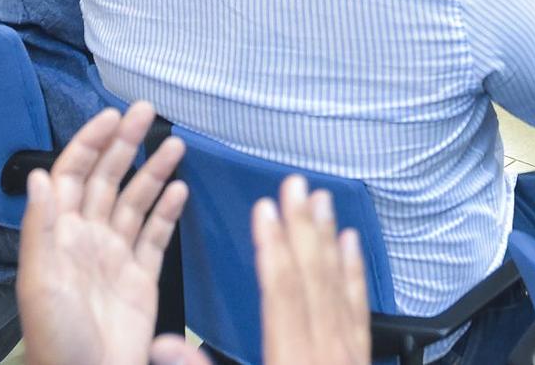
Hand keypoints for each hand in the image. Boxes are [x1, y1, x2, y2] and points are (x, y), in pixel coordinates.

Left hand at [16, 103, 190, 364]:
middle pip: (107, 179)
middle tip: (147, 112)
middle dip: (126, 144)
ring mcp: (115, 258)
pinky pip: (156, 236)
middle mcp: (87, 240)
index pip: (73, 174)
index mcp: (59, 236)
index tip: (112, 116)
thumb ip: (41, 227)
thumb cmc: (55, 340)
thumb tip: (38, 176)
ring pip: (135, 202)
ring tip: (175, 144)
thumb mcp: (39, 282)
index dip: (90, 143)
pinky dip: (168, 212)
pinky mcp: (141, 280)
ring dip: (153, 172)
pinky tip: (180, 190)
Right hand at [251, 176, 371, 364]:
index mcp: (291, 358)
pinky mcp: (361, 355)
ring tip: (322, 201)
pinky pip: (359, 306)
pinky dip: (354, 271)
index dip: (272, 246)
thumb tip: (173, 345)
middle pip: (312, 277)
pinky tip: (351, 243)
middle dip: (302, 227)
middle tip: (296, 187)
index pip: (281, 292)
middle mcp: (325, 348)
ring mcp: (348, 350)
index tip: (266, 210)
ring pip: (338, 285)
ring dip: (328, 238)